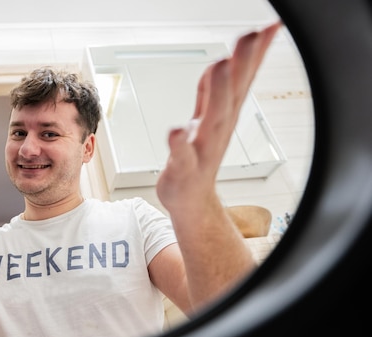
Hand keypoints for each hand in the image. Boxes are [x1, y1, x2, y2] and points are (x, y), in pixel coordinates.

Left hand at [156, 22, 280, 212]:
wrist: (191, 199)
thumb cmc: (200, 154)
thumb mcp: (210, 116)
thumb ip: (214, 86)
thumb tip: (227, 56)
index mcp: (224, 114)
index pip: (242, 79)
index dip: (256, 53)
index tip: (271, 26)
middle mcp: (218, 128)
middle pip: (231, 93)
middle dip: (241, 64)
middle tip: (250, 36)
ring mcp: (202, 148)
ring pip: (212, 119)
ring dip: (216, 93)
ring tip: (220, 66)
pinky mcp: (183, 168)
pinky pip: (181, 155)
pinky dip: (178, 143)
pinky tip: (175, 131)